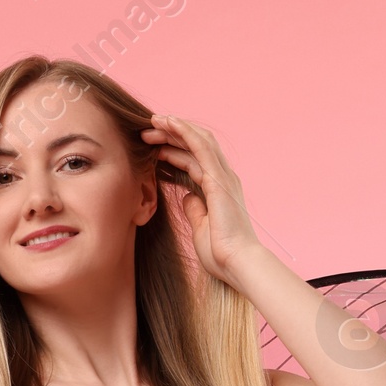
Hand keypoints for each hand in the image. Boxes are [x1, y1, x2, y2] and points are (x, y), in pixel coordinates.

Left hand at [141, 113, 261, 287]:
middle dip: (171, 135)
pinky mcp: (218, 179)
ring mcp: (222, 176)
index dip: (173, 150)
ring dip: (175, 128)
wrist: (238, 264)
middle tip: (147, 131)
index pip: (194, 160)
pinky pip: (200, 146)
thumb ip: (195, 209)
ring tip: (154, 120)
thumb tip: (186, 196)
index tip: (153, 147)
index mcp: (218, 189)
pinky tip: (168, 122)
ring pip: (198, 140)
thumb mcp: (201, 228)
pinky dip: (184, 132)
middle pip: (195, 145)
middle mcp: (222, 177)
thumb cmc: (222, 254)